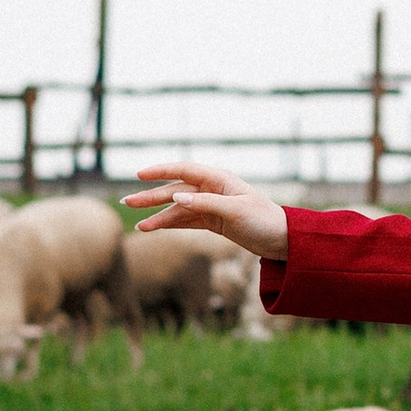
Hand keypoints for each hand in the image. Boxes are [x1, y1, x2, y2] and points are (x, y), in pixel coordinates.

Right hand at [123, 163, 290, 259]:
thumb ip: (205, 203)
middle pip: (176, 190)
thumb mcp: (235, 211)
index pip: (184, 170)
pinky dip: (170, 224)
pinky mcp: (213, 221)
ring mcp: (212, 205)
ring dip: (158, 215)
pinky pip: (186, 220)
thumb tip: (176, 196)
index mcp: (220, 180)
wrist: (283, 240)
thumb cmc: (263, 220)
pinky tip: (154, 228)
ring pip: (178, 208)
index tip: (139, 175)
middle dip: (152, 196)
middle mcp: (213, 190)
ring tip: (139, 226)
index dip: (161, 171)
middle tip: (127, 202)